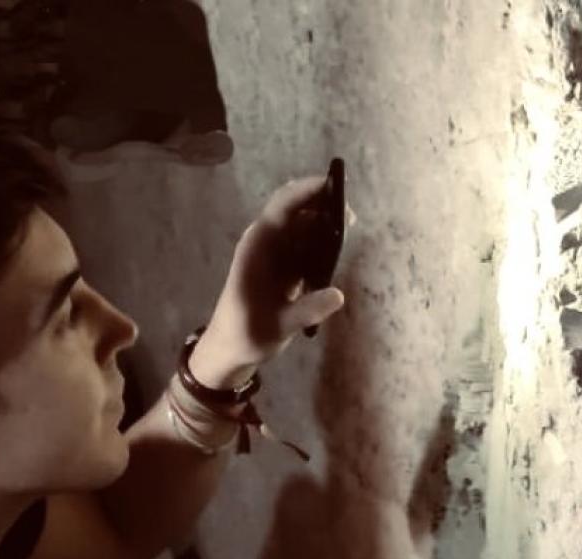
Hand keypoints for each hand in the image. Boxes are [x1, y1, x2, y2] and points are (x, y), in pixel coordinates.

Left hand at [192, 176, 351, 389]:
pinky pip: (307, 245)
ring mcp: (277, 254)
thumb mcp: (278, 326)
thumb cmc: (245, 335)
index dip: (306, 191)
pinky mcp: (286, 267)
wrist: (230, 350)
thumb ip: (307, 310)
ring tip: (350, 229)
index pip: (282, 207)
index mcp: (256, 247)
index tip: (332, 185)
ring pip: (304, 227)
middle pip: (297, 211)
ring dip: (326, 224)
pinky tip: (339, 250)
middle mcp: (266, 244)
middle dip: (323, 205)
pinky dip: (323, 243)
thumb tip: (338, 295)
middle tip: (350, 216)